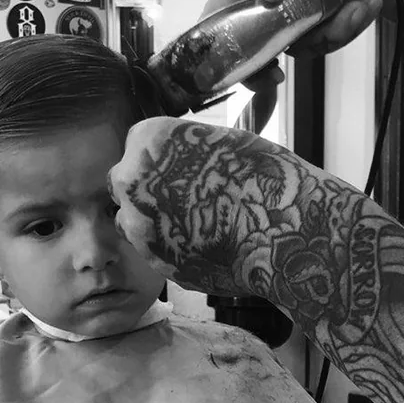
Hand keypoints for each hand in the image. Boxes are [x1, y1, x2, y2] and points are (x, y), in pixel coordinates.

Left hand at [109, 117, 300, 298]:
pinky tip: (201, 243)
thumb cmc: (261, 179)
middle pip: (125, 181)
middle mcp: (133, 182)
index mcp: (149, 142)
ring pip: (133, 219)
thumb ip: (188, 146)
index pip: (137, 142)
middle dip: (147, 187)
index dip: (158, 154)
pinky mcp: (155, 261)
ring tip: (195, 222)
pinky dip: (170, 246)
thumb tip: (183, 154)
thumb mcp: (224, 140)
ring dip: (153, 219)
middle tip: (183, 194)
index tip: (177, 164)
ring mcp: (140, 226)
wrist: (278, 233)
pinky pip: (153, 249)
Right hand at [201, 0, 403, 58]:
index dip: (213, 37)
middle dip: (266, 63)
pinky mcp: (321, 28)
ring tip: (358, 4)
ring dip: (332, 30)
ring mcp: (295, 17)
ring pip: (298, 48)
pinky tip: (368, 2)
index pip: (221, 8)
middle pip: (251, 44)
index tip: (221, 62)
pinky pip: (328, 42)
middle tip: (274, 76)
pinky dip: (352, 25)